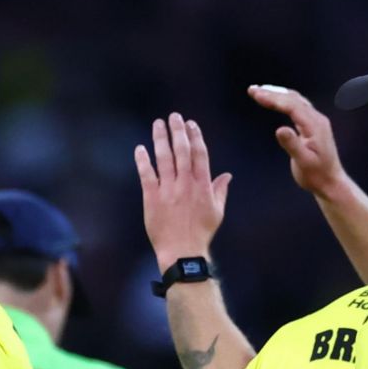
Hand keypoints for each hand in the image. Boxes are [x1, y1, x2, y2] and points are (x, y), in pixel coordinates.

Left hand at [134, 113, 231, 269]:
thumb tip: (227, 175)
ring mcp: (168, 190)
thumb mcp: (217, 211)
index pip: (199, 153)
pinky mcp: (152, 198)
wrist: (182, 252)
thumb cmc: (201, 233)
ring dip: (161, 138)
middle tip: (174, 116)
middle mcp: (186, 183)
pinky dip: (143, 160)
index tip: (191, 123)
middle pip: (182, 150)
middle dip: (178, 130)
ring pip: (164, 158)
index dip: (195, 136)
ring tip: (158, 124)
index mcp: (202, 185)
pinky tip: (140, 148)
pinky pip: (147, 175)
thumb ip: (220, 190)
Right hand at [248, 84, 351, 197]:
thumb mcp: (303, 162)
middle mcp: (316, 119)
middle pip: (293, 100)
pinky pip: (297, 107)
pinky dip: (284, 101)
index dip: (273, 99)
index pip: (292, 106)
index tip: (256, 94)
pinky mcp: (312, 126)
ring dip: (278, 94)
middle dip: (272, 93)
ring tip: (260, 91)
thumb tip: (280, 129)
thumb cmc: (316, 175)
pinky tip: (276, 101)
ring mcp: (315, 121)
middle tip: (252, 90)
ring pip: (295, 101)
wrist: (330, 182)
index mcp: (314, 125)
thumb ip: (292, 145)